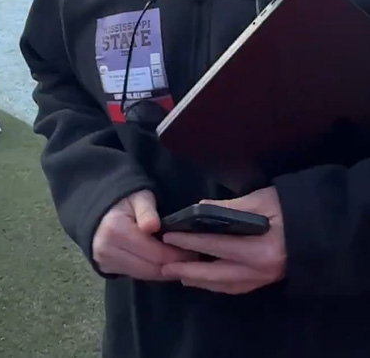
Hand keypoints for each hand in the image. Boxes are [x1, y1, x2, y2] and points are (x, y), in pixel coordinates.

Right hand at [92, 190, 197, 280]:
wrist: (100, 208)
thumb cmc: (125, 199)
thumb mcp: (139, 196)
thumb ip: (147, 210)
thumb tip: (152, 226)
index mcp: (116, 230)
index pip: (155, 253)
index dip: (177, 255)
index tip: (195, 251)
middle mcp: (107, 249)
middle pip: (150, 268)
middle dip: (174, 265)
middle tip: (192, 259)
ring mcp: (104, 261)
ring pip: (144, 275)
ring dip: (163, 271)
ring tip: (180, 262)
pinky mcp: (105, 268)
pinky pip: (135, 275)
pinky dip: (151, 271)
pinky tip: (162, 263)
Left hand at [161, 187, 286, 294]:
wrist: (321, 225)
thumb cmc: (290, 207)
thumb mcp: (260, 200)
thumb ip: (228, 208)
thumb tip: (198, 209)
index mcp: (259, 248)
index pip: (216, 245)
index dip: (190, 241)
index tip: (169, 236)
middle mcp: (260, 269)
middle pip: (217, 275)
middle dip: (189, 270)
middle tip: (165, 266)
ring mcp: (265, 278)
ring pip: (226, 285)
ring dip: (202, 281)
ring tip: (181, 274)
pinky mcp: (267, 280)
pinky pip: (237, 287)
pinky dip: (219, 284)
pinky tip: (207, 280)